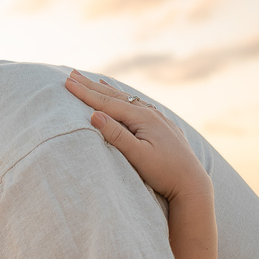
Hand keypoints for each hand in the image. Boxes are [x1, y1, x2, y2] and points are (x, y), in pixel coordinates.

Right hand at [64, 70, 211, 206]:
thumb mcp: (138, 157)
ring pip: (127, 100)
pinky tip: (125, 99)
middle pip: (115, 96)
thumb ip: (117, 136)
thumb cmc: (164, 173)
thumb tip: (94, 115)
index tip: (66, 82)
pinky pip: (138, 106)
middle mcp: (150, 113)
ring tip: (94, 80)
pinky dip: (125, 100)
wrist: (192, 184)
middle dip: (91, 86)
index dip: (84, 93)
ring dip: (108, 90)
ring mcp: (157, 119)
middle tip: (72, 74)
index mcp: (142, 118)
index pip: (106, 103)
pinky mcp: (162, 127)